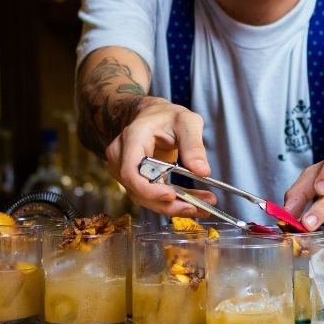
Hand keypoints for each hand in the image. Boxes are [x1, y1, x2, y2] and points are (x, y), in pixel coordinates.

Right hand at [103, 97, 217, 216]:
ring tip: (200, 206)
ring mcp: (122, 169)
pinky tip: (191, 203)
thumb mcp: (187, 122)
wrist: (152, 116)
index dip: (148, 188)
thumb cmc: (167, 117)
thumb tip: (202, 171)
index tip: (171, 195)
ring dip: (171, 206)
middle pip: (137, 189)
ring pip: (142, 197)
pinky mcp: (131, 179)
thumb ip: (194, 145)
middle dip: (166, 204)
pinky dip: (169, 203)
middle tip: (196, 207)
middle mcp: (121, 155)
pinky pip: (147, 196)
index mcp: (133, 137)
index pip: (131, 171)